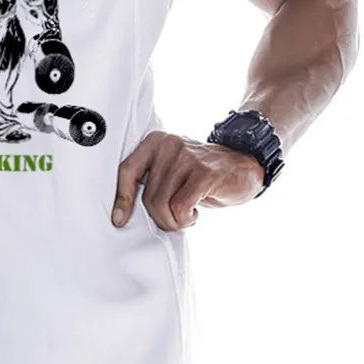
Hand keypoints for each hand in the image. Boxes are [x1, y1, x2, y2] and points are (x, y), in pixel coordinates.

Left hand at [112, 131, 264, 229]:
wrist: (244, 165)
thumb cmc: (201, 173)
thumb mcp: (170, 169)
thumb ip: (150, 180)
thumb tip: (123, 211)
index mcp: (154, 142)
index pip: (127, 171)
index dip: (121, 199)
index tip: (119, 220)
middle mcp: (168, 145)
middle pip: (147, 196)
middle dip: (160, 217)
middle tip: (176, 218)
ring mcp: (187, 157)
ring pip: (162, 204)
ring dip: (174, 221)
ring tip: (187, 215)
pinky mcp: (204, 174)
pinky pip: (180, 207)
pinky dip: (185, 219)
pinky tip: (194, 214)